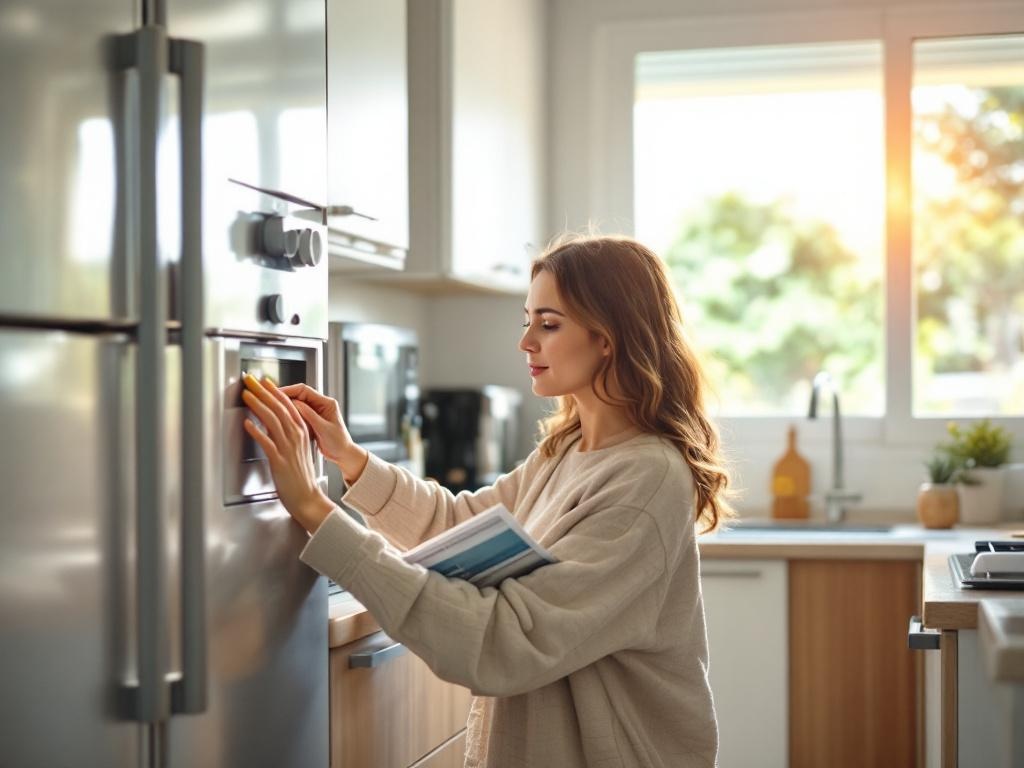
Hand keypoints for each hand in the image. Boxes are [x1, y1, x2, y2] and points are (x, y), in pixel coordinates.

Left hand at [241, 374, 334, 533]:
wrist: (308, 498)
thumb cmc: (301, 477)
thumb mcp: (299, 450)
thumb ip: (290, 436)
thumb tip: (277, 425)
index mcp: (301, 433)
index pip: (289, 405)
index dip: (276, 391)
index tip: (265, 381)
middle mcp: (296, 437)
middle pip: (279, 408)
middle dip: (264, 392)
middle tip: (251, 380)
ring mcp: (288, 448)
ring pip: (273, 420)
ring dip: (258, 405)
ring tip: (247, 395)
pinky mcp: (279, 460)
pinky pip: (267, 442)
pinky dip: (256, 431)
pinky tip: (247, 423)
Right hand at [279, 383, 368, 483]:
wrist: (343, 454)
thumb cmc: (339, 443)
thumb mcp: (324, 428)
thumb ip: (310, 415)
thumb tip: (294, 404)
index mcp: (327, 403)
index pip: (304, 390)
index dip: (288, 390)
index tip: (275, 393)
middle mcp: (320, 404)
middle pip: (298, 395)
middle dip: (283, 397)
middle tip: (268, 399)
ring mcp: (315, 412)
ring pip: (295, 404)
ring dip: (284, 406)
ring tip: (270, 408)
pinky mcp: (310, 420)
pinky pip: (296, 413)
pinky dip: (287, 415)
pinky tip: (278, 418)